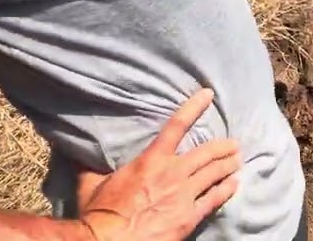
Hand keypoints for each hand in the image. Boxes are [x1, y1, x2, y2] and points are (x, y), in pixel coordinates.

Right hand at [74, 88, 240, 240]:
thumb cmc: (100, 214)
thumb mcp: (91, 185)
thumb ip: (89, 167)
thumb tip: (75, 152)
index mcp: (151, 161)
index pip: (176, 126)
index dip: (194, 107)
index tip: (208, 95)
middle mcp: (173, 173)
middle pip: (206, 153)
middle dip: (223, 147)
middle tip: (234, 144)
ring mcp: (184, 195)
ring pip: (215, 174)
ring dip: (229, 166)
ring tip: (237, 160)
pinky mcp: (190, 217)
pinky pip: (215, 199)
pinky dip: (227, 190)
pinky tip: (234, 185)